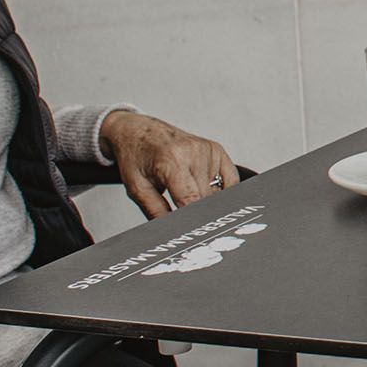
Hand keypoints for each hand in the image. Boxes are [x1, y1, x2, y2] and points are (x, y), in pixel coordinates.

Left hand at [101, 109, 238, 218]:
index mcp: (171, 161)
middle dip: (196, 213)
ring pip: (218, 193)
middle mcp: (193, 153)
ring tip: (184, 193)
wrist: (137, 131)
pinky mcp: (216, 150)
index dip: (192, 221)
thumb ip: (157, 213)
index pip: (192, 201)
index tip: (192, 235)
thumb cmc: (136, 157)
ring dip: (205, 201)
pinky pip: (230, 181)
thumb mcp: (137, 189)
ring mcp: (208, 150)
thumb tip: (175, 231)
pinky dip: (220, 192)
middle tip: (183, 217)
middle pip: (206, 199)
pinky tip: (203, 189)